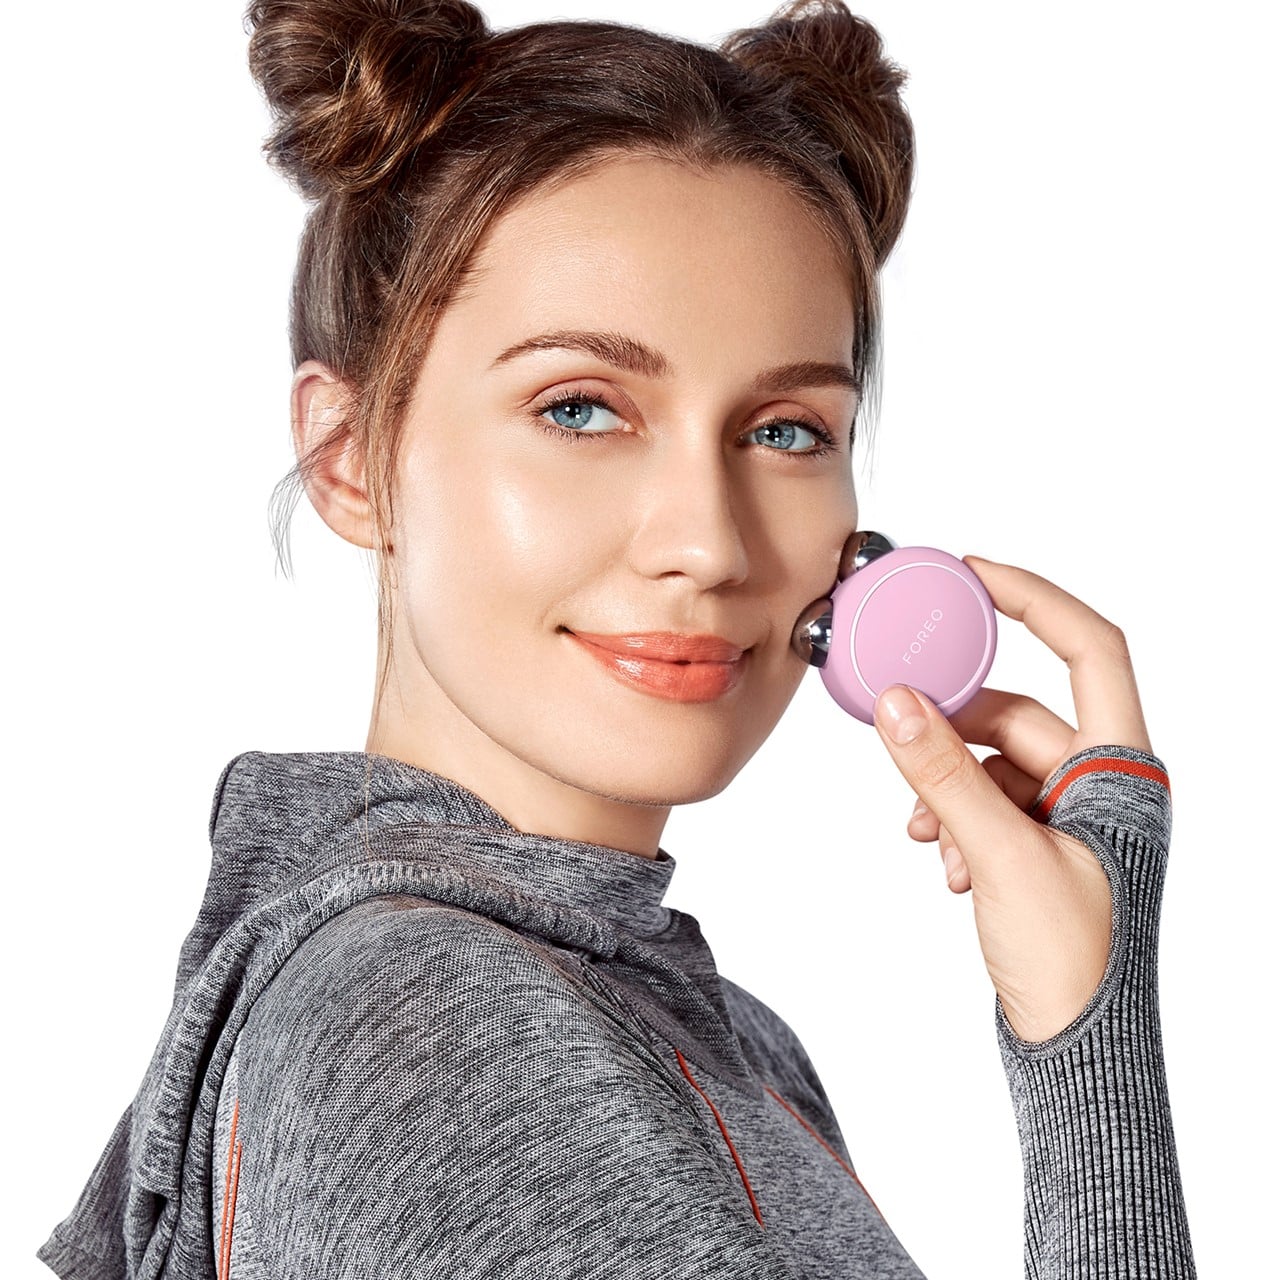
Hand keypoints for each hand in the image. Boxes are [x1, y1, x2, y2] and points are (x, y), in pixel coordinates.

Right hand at [871, 555, 1152, 1043]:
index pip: (1091, 649)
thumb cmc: (1077, 965)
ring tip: (927, 833)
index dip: (1034, 600)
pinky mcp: (1041, 846)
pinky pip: (985, 800)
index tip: (973, 575)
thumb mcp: (1001, 856)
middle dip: (953, 728)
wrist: (1080, 1053)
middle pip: (1018, 711)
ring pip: (992, 759)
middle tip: (898, 726)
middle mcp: (1102, 784)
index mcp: (1122, 771)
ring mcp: (1071, 817)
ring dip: (947, 786)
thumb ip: (944, 775)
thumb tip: (898, 702)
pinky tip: (940, 859)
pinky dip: (953, 817)